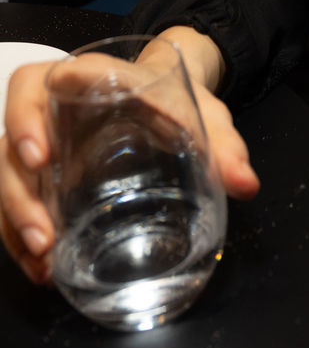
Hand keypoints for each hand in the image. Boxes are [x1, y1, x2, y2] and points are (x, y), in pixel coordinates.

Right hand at [0, 27, 258, 285]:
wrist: (170, 101)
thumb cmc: (178, 99)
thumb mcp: (204, 113)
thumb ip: (223, 143)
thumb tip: (245, 183)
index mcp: (88, 79)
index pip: (41, 81)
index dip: (27, 116)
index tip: (39, 155)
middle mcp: (53, 108)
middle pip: (10, 137)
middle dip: (17, 187)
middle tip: (44, 231)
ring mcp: (44, 143)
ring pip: (5, 174)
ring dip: (15, 219)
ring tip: (43, 259)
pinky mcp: (44, 175)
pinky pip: (16, 201)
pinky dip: (20, 236)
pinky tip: (42, 268)